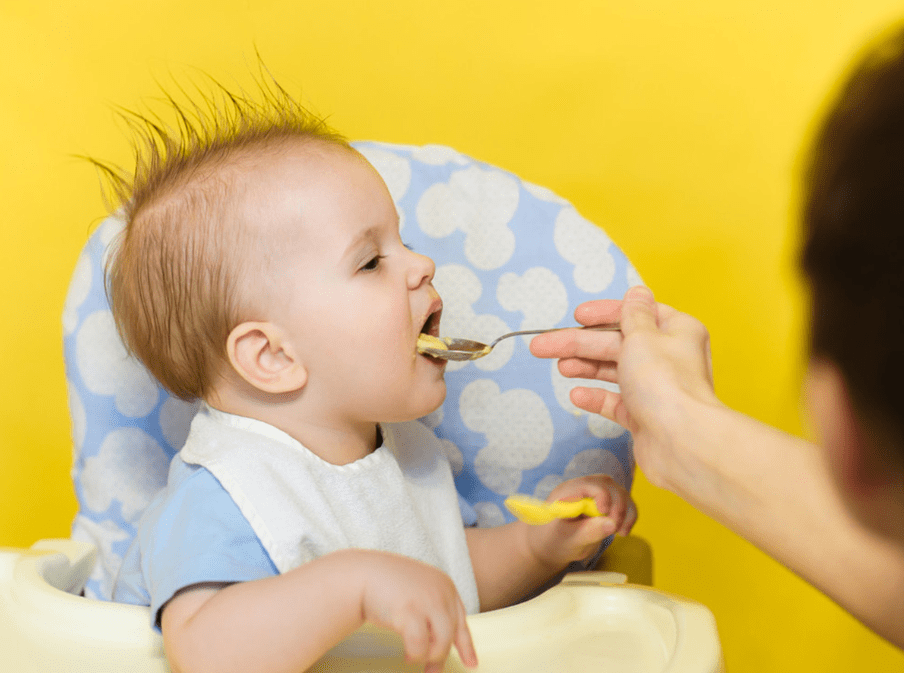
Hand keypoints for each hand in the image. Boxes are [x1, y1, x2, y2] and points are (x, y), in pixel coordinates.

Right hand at [359, 551, 477, 672]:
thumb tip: (437, 649)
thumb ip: (432, 613)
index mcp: (445, 585)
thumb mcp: (418, 593)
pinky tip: (407, 654)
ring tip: (412, 656)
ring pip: (441, 643)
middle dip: (440, 656)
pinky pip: (421, 645)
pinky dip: (415, 653)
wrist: (362, 573)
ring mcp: (427, 600)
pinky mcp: (411, 611)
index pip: (461, 620)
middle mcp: (441, 592)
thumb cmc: (386, 585)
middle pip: (451, 634)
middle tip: (431, 672)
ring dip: (428, 655)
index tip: (471, 662)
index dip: (466, 645)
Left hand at [527, 474, 637, 568]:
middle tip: (615, 528)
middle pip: (608, 484)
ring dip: (626, 511)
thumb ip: (588, 531)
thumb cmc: (553, 542)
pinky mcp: (605, 504)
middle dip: (617, 505)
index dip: (602, 495)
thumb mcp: (567, 540)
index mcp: (567, 492)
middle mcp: (582, 489)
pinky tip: (623, 532)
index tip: (605, 513)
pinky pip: (623, 503)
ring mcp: (595, 495)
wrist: (551, 547)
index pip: (588, 483)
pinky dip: (629, 515)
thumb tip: (612, 524)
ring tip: (621, 532)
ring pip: (619, 492)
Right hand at [530, 286, 719, 489]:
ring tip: (560, 367)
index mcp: (676, 331)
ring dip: (585, 367)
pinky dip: (597, 397)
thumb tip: (637, 292)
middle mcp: (669, 358)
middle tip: (544, 346)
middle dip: (580, 344)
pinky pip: (616, 402)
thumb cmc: (666, 384)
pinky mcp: (645, 416)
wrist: (681, 442)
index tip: (578, 316)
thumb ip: (633, 314)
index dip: (604, 313)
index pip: (636, 313)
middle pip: (617, 344)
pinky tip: (577, 395)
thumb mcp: (642, 336)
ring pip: (614, 371)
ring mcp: (656, 388)